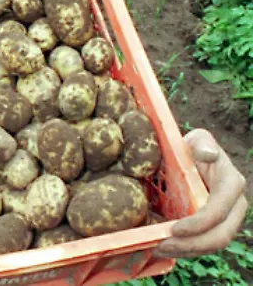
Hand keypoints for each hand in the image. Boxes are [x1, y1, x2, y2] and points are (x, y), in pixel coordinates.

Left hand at [154, 129, 247, 257]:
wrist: (192, 158)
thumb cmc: (194, 147)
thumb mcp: (198, 140)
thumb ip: (203, 144)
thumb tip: (209, 154)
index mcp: (231, 184)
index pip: (218, 211)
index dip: (198, 224)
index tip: (173, 229)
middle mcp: (234, 206)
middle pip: (218, 237)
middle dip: (190, 245)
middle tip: (162, 245)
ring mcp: (225, 220)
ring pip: (210, 245)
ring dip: (184, 251)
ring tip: (157, 249)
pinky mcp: (213, 227)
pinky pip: (201, 245)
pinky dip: (182, 250)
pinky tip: (161, 248)